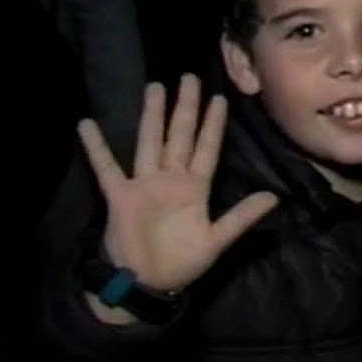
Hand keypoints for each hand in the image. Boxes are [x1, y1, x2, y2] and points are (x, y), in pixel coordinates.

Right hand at [77, 74, 278, 291]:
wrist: (147, 284)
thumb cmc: (183, 262)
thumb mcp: (217, 240)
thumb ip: (242, 217)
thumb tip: (274, 198)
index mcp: (195, 188)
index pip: (207, 149)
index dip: (213, 125)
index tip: (219, 99)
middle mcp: (171, 179)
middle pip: (180, 136)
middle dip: (185, 108)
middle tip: (189, 77)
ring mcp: (145, 185)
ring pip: (150, 142)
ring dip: (152, 116)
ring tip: (155, 87)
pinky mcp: (120, 196)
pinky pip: (107, 168)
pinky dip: (97, 148)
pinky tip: (87, 125)